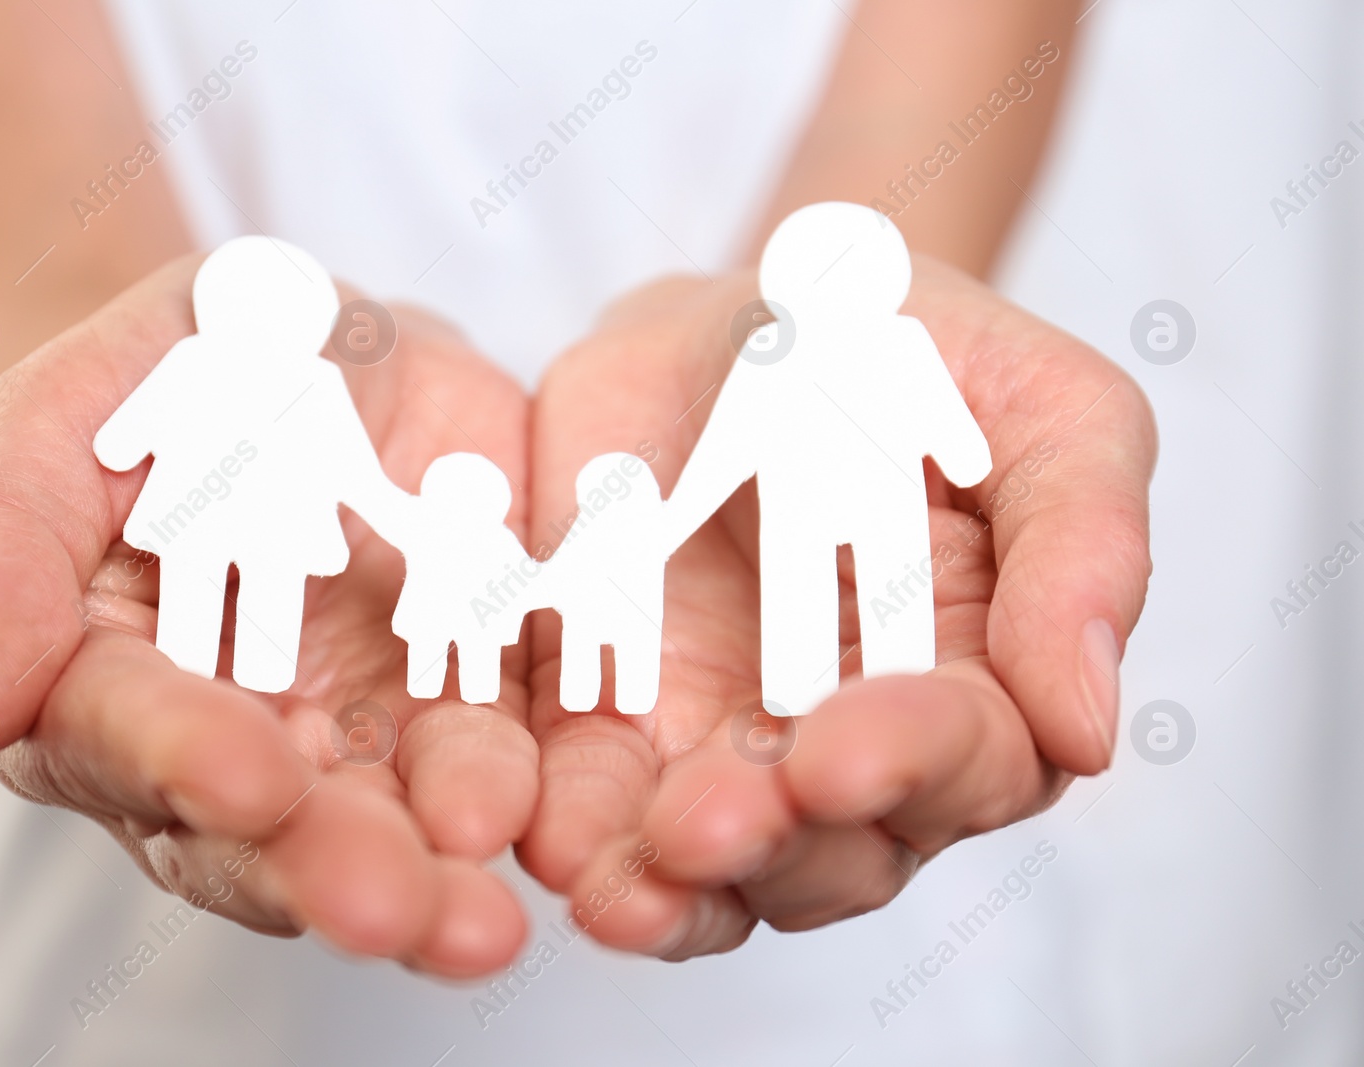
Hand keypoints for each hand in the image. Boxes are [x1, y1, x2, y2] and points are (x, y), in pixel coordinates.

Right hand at [0, 256, 538, 976]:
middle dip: (320, 867)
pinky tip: (558, 829)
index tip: (250, 782)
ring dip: (431, 884)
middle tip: (387, 906)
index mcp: (102, 671)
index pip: (120, 735)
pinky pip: (498, 770)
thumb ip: (4, 542)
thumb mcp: (79, 407)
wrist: (329, 347)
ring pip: (381, 830)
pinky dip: (529, 805)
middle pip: (255, 830)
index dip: (180, 759)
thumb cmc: (179, 369)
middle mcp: (224, 732)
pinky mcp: (462, 711)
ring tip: (477, 925)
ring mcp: (350, 733)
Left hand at [519, 259, 1154, 956]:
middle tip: (711, 822)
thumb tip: (1090, 727)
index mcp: (979, 674)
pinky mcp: (617, 733)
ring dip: (680, 886)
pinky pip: (606, 817)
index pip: (972, 759)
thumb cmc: (904, 353)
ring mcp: (734, 750)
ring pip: (728, 869)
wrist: (731, 322)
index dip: (911, 763)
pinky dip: (587, 844)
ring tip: (626, 880)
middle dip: (781, 843)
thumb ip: (1081, 543)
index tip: (840, 754)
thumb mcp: (1032, 403)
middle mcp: (860, 741)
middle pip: (845, 846)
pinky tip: (564, 855)